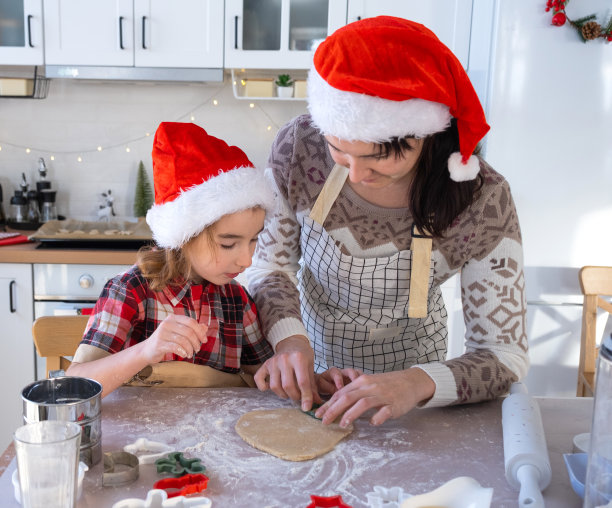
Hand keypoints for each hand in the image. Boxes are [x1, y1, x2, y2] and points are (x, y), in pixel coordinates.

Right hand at [141, 314, 207, 364]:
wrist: (147, 350)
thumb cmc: (166, 341)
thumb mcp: (178, 333)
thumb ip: (192, 329)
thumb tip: (205, 327)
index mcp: (173, 318)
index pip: (191, 322)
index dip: (200, 332)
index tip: (204, 340)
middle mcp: (167, 323)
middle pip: (189, 332)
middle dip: (196, 342)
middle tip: (197, 349)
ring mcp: (162, 333)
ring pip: (183, 340)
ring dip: (190, 349)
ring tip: (190, 354)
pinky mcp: (159, 343)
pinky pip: (176, 347)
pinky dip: (183, 352)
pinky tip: (184, 355)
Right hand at [254, 335, 320, 410]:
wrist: (292, 342)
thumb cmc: (303, 355)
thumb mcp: (311, 366)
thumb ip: (312, 385)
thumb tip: (316, 402)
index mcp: (298, 358)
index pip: (302, 382)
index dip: (306, 397)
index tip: (307, 407)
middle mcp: (284, 359)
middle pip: (288, 386)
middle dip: (295, 396)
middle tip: (298, 397)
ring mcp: (273, 361)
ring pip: (275, 386)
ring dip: (283, 394)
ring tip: (289, 393)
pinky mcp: (265, 364)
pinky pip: (259, 378)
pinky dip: (263, 386)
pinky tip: (269, 387)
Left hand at [314, 368, 435, 427]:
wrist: (411, 381)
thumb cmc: (387, 384)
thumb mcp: (368, 384)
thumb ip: (354, 393)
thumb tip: (336, 405)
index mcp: (361, 382)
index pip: (341, 393)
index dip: (328, 404)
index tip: (318, 414)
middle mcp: (370, 387)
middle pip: (348, 397)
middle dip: (333, 410)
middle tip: (323, 421)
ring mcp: (382, 395)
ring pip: (363, 403)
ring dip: (351, 414)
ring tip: (342, 424)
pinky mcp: (394, 404)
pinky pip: (384, 411)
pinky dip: (377, 417)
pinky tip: (372, 423)